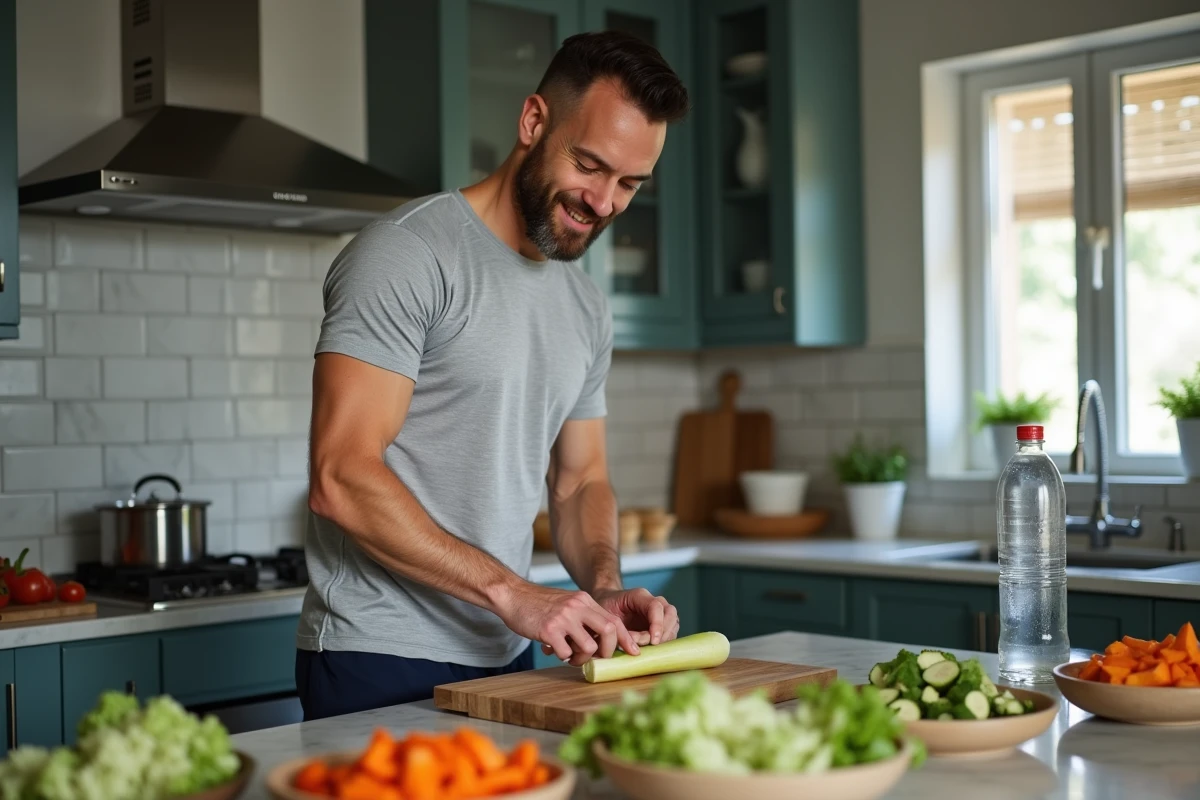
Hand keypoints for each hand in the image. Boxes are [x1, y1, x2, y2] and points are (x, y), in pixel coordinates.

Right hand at [497, 582, 640, 666]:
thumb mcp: (567, 603)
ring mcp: (563, 618)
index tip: (633, 652)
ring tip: (570, 655)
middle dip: (607, 652)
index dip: (626, 639)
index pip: (614, 620)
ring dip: (582, 658)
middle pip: (609, 632)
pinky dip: (562, 656)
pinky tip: (554, 649)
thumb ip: (583, 617)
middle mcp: (577, 607)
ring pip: (589, 646)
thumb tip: (601, 642)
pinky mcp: (548, 629)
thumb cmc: (539, 604)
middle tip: (596, 658)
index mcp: (585, 600)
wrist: (512, 595)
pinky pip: (565, 653)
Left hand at [592, 587, 678, 646]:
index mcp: (640, 596)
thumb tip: (630, 647)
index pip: (656, 607)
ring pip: (673, 624)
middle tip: (650, 646)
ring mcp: (661, 612)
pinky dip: (664, 643)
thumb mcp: (606, 615)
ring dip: (664, 639)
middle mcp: (654, 601)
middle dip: (663, 633)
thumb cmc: (606, 608)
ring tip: (648, 648)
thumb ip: (618, 629)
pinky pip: (670, 633)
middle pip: (670, 615)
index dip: (657, 624)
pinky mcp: (663, 623)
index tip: (653, 641)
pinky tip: (652, 649)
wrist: (608, 604)